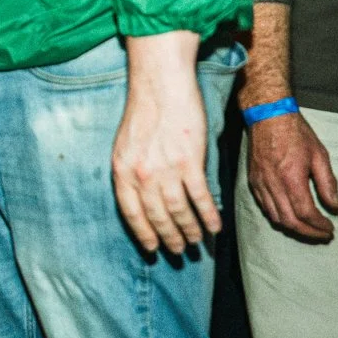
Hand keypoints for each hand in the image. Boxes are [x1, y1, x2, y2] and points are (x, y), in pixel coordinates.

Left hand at [112, 33, 222, 254]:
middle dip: (170, 238)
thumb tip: (142, 196)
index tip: (153, 248)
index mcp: (122, 171)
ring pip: (180, 212)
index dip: (144, 234)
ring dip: (191, 231)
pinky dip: (209, 215)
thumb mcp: (125, 145)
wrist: (161, 85)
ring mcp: (166, 169)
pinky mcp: (189, 161)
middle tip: (180, 251)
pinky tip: (215, 227)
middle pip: (157, 217)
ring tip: (198, 242)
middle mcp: (141, 175)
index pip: (131, 214)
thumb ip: (132, 171)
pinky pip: (201, 197)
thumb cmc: (143, 112)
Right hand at [245, 111, 337, 241]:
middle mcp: (273, 185)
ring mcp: (260, 185)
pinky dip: (279, 218)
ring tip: (309, 229)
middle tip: (322, 235)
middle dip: (308, 232)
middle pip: (290, 221)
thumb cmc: (296, 133)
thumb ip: (328, 184)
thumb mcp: (320, 155)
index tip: (330, 229)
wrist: (268, 117)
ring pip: (276, 218)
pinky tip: (291, 217)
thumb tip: (335, 206)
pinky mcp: (253, 182)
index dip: (319, 225)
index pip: (306, 213)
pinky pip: (265, 208)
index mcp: (292, 178)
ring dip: (294, 228)